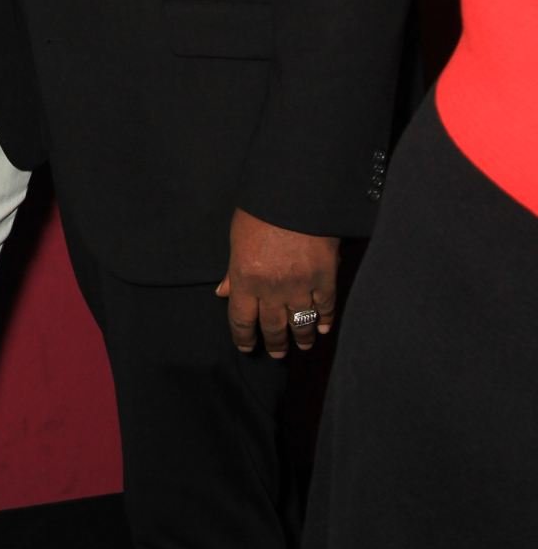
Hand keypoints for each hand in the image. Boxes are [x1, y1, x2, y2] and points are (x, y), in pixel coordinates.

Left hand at [215, 208, 338, 358]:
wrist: (296, 194)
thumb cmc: (261, 211)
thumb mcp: (237, 237)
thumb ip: (232, 270)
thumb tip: (222, 293)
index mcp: (245, 278)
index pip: (241, 319)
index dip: (244, 337)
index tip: (247, 347)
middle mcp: (271, 289)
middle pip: (271, 327)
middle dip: (274, 343)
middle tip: (276, 353)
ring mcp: (300, 286)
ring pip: (300, 323)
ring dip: (300, 338)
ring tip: (301, 346)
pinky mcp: (325, 278)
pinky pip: (325, 307)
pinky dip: (324, 320)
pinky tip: (323, 328)